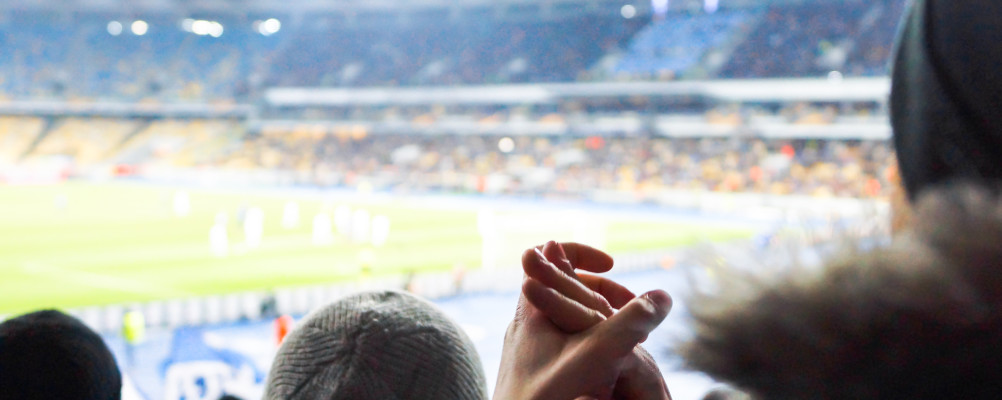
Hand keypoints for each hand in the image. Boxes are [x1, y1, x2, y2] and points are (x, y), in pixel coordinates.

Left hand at [523, 241, 672, 399]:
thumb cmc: (546, 397)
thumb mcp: (596, 356)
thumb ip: (629, 324)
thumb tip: (664, 296)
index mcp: (531, 307)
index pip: (549, 253)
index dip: (582, 252)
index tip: (611, 267)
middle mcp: (524, 322)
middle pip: (565, 284)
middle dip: (604, 290)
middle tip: (632, 306)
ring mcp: (526, 347)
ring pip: (566, 315)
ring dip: (601, 318)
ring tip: (631, 337)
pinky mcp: (530, 369)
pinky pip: (563, 340)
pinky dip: (589, 341)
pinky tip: (610, 365)